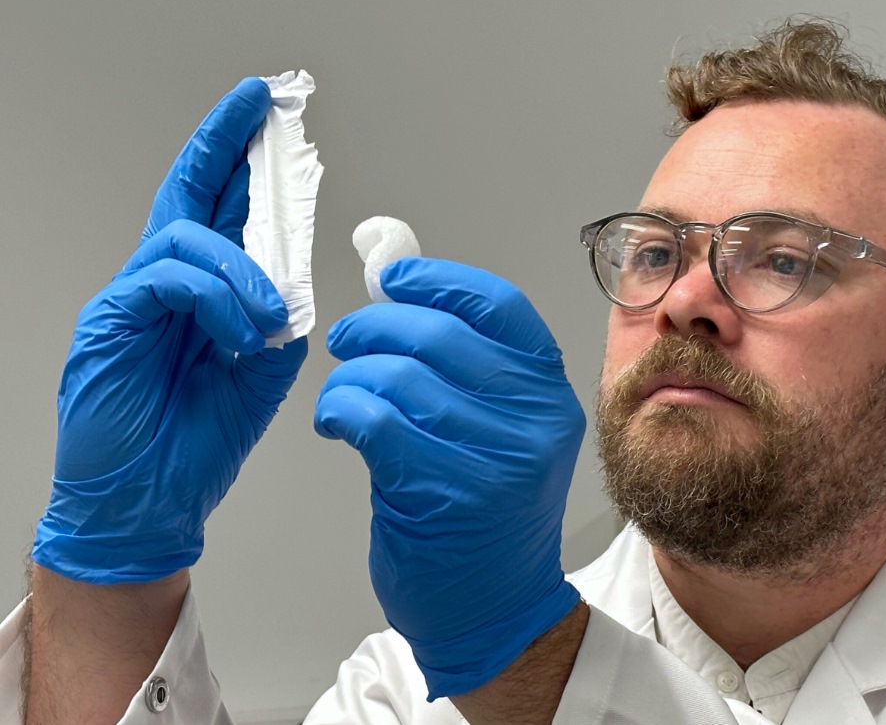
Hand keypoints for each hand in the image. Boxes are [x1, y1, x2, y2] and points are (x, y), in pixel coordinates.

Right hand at [32, 78, 307, 583]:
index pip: (221, 210)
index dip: (241, 161)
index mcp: (201, 292)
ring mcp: (132, 298)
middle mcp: (163, 283)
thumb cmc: (193, 444)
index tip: (271, 117)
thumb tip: (298, 293)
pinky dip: (217, 298)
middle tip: (258, 103)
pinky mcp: (110, 320)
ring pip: (187, 236)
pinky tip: (242, 334)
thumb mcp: (259, 378)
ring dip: (245, 267)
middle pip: (190, 193)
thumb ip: (276, 328)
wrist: (148, 504)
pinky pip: (169, 279)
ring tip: (273, 314)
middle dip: (226, 143)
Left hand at [315, 258, 585, 698]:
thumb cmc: (484, 517)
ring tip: (339, 393)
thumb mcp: (497, 431)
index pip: (499, 305)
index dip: (438, 279)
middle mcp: (535, 420)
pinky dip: (341, 409)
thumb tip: (400, 292)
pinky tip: (336, 421)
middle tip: (346, 337)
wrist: (494, 609)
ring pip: (400, 376)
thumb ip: (461, 366)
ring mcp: (497, 457)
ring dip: (350, 376)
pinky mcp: (449, 491)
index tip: (392, 277)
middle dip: (375, 326)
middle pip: (440, 335)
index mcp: (550, 393)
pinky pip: (376, 420)